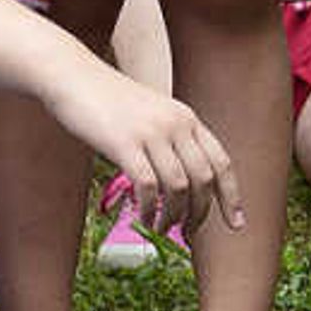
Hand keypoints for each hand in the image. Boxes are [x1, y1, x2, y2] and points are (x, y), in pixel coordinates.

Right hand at [43, 62, 241, 245]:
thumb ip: (169, 142)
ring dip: (174, 216)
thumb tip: (179, 186)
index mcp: (188, 119)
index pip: (222, 163)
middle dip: (200, 213)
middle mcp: (176, 124)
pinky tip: (144, 220)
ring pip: (178, 187)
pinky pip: (148, 186)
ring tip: (163, 230)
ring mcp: (151, 133)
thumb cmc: (109, 102)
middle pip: (204, 179)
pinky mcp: (124, 143)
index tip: (237, 224)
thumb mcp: (152, 115)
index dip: (232, 196)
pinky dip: (149, 209)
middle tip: (189, 234)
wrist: (73, 76)